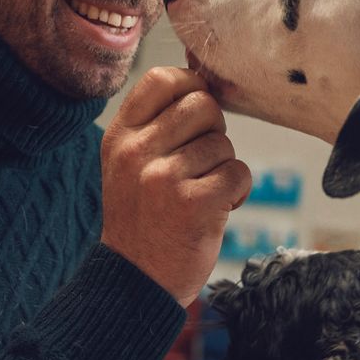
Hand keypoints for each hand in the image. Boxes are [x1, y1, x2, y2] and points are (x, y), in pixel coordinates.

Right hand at [100, 67, 251, 306]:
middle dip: (214, 130)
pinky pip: (239, 172)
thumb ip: (157, 124)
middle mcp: (137, 152)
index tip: (197, 114)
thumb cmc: (142, 218)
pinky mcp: (194, 204)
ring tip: (202, 193)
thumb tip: (206, 82)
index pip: (162, 79)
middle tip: (203, 161)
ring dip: (224, 168)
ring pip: (224, 144)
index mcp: (120, 136)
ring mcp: (164, 178)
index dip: (192, 86)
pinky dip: (238, 191)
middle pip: (203, 105)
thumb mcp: (129, 163)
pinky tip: (218, 209)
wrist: (135, 280)